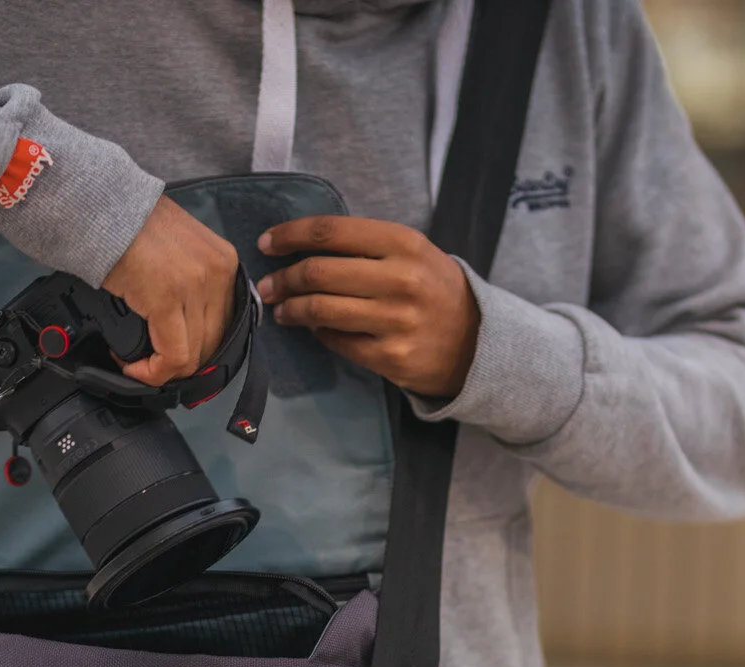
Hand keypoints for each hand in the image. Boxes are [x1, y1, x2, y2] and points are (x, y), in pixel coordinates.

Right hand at [102, 196, 240, 386]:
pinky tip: (133, 366)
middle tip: (152, 364)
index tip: (173, 356)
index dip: (198, 349)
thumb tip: (188, 323)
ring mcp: (196, 286)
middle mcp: (218, 274)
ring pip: (193, 355)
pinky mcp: (167, 298)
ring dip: (163, 370)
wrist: (101, 207)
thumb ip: (194, 281)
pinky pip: (172, 355)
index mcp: (225, 262)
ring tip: (137, 363)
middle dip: (181, 363)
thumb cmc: (130, 226)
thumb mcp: (180, 250)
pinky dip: (153, 371)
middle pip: (211, 344)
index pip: (224, 325)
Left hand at [256, 216, 479, 398]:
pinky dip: (318, 333)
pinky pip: (337, 341)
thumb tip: (300, 246)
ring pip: (321, 311)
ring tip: (282, 310)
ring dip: (291, 310)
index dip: (290, 235)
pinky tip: (314, 328)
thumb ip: (364, 245)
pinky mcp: (392, 357)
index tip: (267, 243)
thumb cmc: (434, 289)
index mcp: (403, 243)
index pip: (330, 232)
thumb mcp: (412, 252)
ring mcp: (397, 321)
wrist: (477, 342)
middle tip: (267, 286)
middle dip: (282, 279)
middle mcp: (401, 279)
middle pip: (318, 273)